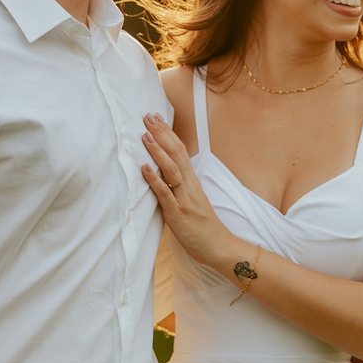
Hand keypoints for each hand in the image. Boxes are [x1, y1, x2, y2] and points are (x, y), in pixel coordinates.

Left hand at [141, 114, 241, 271]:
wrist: (218, 246)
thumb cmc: (203, 226)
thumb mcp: (193, 200)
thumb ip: (181, 187)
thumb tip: (164, 175)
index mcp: (193, 181)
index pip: (180, 151)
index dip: (168, 133)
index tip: (157, 118)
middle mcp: (190, 186)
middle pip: (176, 153)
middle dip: (161, 134)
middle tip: (147, 116)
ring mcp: (184, 199)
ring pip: (171, 169)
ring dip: (157, 151)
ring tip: (145, 135)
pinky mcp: (178, 213)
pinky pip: (165, 194)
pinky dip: (154, 180)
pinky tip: (144, 168)